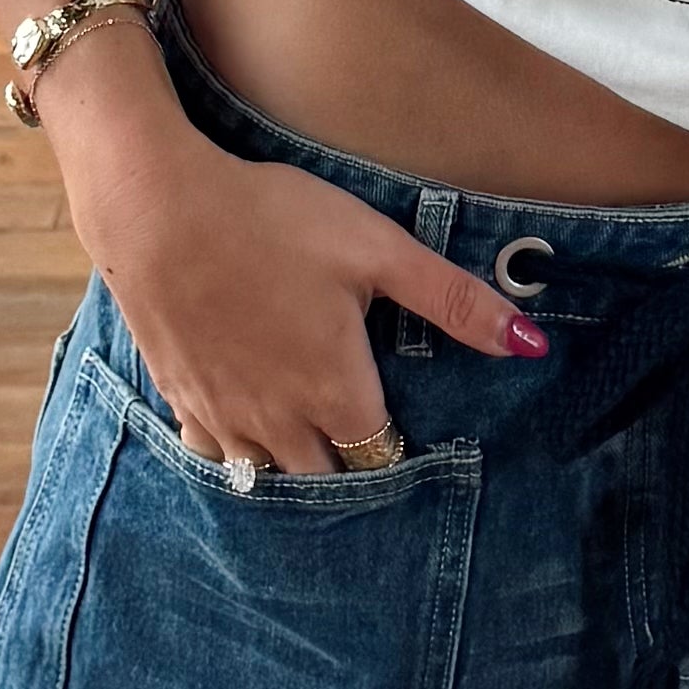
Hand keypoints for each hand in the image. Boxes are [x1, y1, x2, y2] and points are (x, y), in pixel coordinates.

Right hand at [52, 76, 543, 478]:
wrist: (156, 207)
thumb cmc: (273, 220)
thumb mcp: (377, 249)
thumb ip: (454, 302)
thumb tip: (532, 345)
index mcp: (336, 392)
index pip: (382, 460)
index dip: (401, 456)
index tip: (414, 440)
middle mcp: (279, 421)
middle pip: (326, 481)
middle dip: (351, 473)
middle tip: (370, 449)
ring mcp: (223, 415)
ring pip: (267, 478)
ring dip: (294, 472)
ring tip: (315, 451)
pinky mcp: (179, 397)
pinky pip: (213, 454)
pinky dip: (235, 455)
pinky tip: (245, 433)